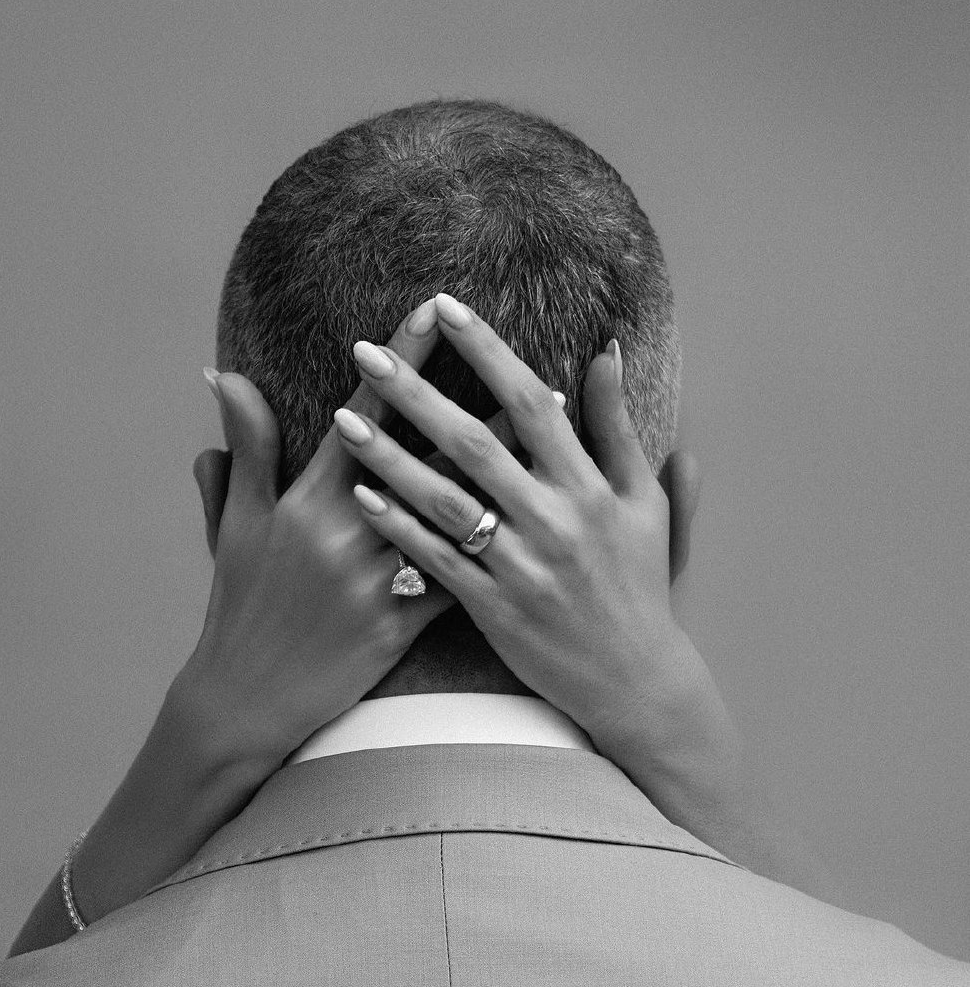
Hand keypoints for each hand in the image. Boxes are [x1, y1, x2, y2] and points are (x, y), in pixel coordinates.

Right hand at [172, 300, 559, 775]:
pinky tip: (542, 529)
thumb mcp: (237, 522)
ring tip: (555, 446)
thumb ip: (246, 447)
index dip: (400, 360)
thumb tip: (223, 377)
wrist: (245, 699)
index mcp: (310, 500)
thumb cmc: (240, 603)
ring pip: (457, 517)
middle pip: (430, 460)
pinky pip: (458, 583)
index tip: (435, 312)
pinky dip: (495, 553)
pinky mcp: (401, 626)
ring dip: (509, 477)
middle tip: (535, 372)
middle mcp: (349, 533)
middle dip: (485, 413)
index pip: (366, 414)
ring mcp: (378, 581)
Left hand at [334, 293, 703, 755]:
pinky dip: (399, 527)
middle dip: (415, 392)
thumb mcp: (643, 500)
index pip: (531, 401)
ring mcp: (520, 566)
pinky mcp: (493, 608)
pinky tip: (362, 494)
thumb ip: (617, 424)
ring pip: (445, 500)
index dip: (487, 351)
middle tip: (363, 349)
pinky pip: (436, 561)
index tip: (444, 307)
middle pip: (474, 442)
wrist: (636, 679)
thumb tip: (604, 350)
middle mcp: (553, 520)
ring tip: (343, 418)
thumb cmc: (640, 580)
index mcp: (589, 486)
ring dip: (390, 456)